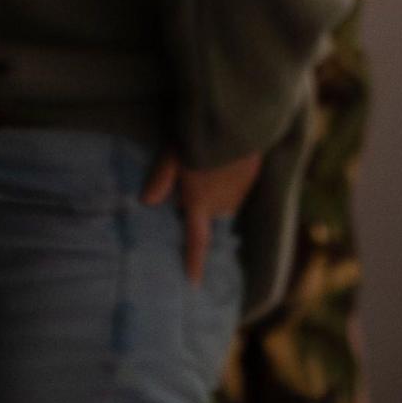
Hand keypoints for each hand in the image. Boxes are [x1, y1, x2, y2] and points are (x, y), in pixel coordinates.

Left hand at [140, 152, 260, 286]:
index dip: (195, 263)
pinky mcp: (253, 174)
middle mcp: (223, 204)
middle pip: (207, 214)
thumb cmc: (200, 139)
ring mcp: (241, 190)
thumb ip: (160, 179)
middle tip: (188, 178)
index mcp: (200, 203)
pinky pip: (238, 185)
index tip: (194, 283)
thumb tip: (147, 202)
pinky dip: (229, 178)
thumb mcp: (172, 156)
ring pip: (224, 200)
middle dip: (198, 203)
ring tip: (207, 164)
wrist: (238, 120)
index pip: (197, 241)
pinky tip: (223, 157)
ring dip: (214, 191)